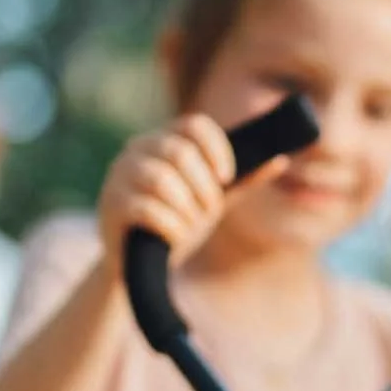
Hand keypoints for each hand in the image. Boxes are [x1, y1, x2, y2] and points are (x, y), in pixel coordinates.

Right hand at [96, 114, 239, 273]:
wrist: (142, 266)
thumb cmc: (179, 224)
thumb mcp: (214, 201)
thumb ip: (242, 180)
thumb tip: (280, 158)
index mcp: (164, 140)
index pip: (195, 124)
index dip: (217, 149)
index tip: (227, 177)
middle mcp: (137, 149)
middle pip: (180, 151)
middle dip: (204, 188)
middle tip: (208, 212)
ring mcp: (118, 176)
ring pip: (162, 179)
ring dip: (187, 209)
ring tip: (189, 226)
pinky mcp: (110, 205)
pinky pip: (147, 209)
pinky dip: (171, 227)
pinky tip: (174, 238)